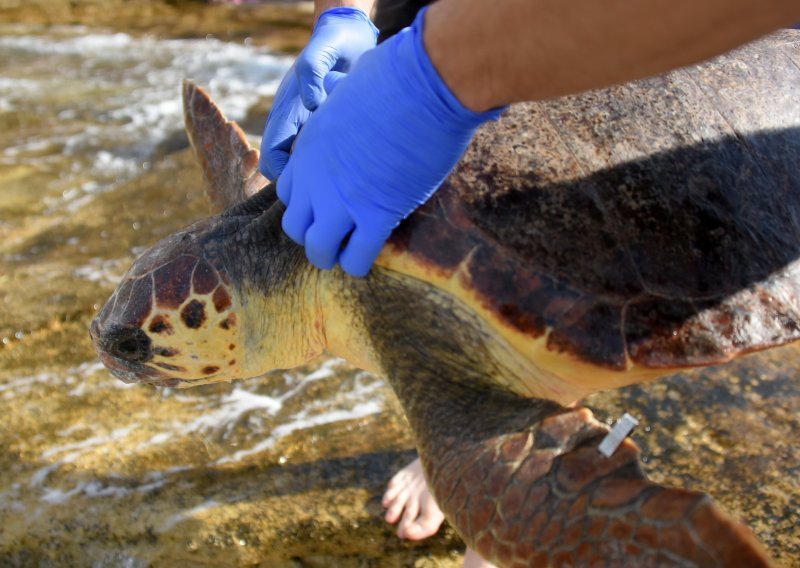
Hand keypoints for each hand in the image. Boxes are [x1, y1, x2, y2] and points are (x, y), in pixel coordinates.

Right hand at [259, 7, 377, 180]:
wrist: (349, 37)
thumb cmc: (334, 44)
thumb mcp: (321, 52)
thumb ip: (312, 73)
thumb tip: (312, 103)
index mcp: (285, 113)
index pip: (272, 161)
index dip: (285, 176)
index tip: (312, 177)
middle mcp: (293, 126)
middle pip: (285, 173)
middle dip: (303, 183)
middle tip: (332, 182)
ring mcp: (309, 129)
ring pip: (304, 169)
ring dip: (319, 175)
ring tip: (346, 172)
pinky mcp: (327, 129)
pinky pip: (323, 158)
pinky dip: (334, 164)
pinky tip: (356, 159)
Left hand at [277, 8, 502, 276]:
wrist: (425, 84)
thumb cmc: (396, 75)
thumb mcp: (349, 87)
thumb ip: (338, 104)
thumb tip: (338, 90)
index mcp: (309, 147)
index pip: (289, 192)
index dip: (309, 204)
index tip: (330, 205)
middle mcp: (316, 178)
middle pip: (295, 227)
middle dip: (315, 234)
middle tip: (340, 233)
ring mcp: (342, 199)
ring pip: (318, 250)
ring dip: (333, 255)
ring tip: (351, 252)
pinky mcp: (376, 215)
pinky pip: (357, 259)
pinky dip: (361, 264)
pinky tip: (372, 255)